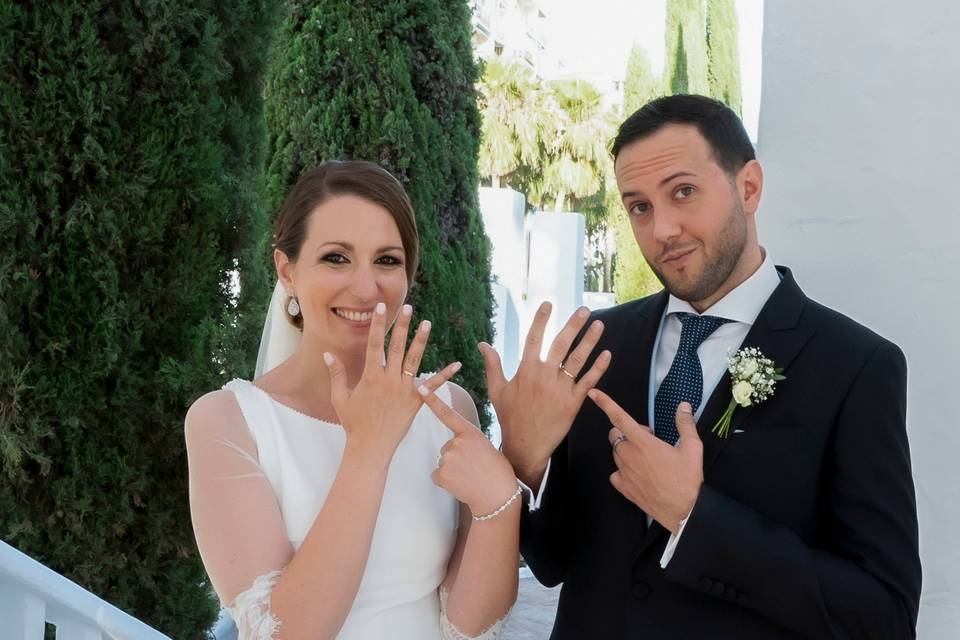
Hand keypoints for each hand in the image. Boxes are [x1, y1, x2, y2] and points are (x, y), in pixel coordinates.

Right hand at [324, 303, 459, 460]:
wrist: (370, 447)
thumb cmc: (353, 424)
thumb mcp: (340, 398)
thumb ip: (336, 374)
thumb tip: (327, 354)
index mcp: (370, 377)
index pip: (374, 344)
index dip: (377, 324)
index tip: (381, 307)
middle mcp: (389, 380)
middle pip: (397, 347)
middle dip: (402, 326)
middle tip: (409, 307)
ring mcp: (404, 390)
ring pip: (415, 360)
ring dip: (421, 340)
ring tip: (427, 323)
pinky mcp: (416, 402)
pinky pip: (433, 386)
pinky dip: (445, 375)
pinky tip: (457, 364)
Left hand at [420, 388, 517, 515]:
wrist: (497, 496)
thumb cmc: (496, 472)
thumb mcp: (486, 447)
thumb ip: (469, 442)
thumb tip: (455, 447)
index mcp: (471, 433)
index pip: (448, 414)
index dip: (433, 400)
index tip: (421, 388)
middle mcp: (458, 443)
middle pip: (447, 447)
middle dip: (456, 457)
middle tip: (473, 467)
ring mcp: (448, 458)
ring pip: (443, 462)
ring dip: (452, 470)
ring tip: (469, 476)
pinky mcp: (442, 474)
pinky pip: (437, 475)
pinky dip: (446, 481)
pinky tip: (460, 484)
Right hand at [480, 302, 609, 486]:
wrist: (524, 446)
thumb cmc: (509, 417)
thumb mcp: (497, 390)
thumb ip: (492, 365)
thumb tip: (482, 344)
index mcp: (526, 370)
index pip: (534, 338)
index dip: (541, 320)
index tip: (548, 304)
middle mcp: (544, 376)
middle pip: (561, 344)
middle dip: (574, 325)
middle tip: (584, 309)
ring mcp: (560, 389)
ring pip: (578, 360)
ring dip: (590, 341)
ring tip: (599, 325)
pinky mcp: (573, 403)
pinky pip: (589, 381)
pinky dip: (599, 367)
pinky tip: (606, 354)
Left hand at [590, 392, 702, 534]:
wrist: (683, 511)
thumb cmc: (687, 479)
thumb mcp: (693, 448)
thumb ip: (685, 424)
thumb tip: (683, 405)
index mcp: (643, 442)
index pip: (619, 417)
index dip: (605, 403)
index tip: (593, 393)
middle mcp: (628, 455)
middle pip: (615, 434)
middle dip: (627, 432)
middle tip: (648, 441)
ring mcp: (623, 472)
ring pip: (616, 453)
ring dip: (627, 450)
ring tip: (647, 459)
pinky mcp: (623, 487)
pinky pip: (615, 472)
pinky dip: (623, 470)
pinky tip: (638, 474)